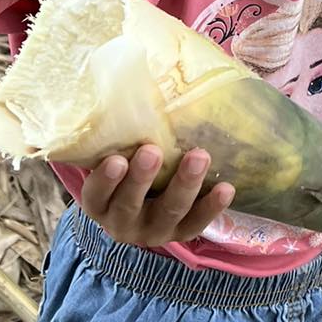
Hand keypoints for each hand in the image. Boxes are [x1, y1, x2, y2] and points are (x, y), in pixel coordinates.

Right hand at [79, 144, 234, 248]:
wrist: (144, 201)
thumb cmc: (125, 163)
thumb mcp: (112, 156)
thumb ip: (116, 137)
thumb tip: (126, 88)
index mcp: (99, 204)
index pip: (96, 195)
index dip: (105, 181)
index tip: (116, 159)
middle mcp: (122, 222)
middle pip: (130, 205)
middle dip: (142, 178)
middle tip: (152, 151)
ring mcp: (152, 231)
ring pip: (169, 212)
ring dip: (185, 184)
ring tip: (199, 156)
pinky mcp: (180, 233)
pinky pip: (197, 223)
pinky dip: (212, 207)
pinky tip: (226, 188)